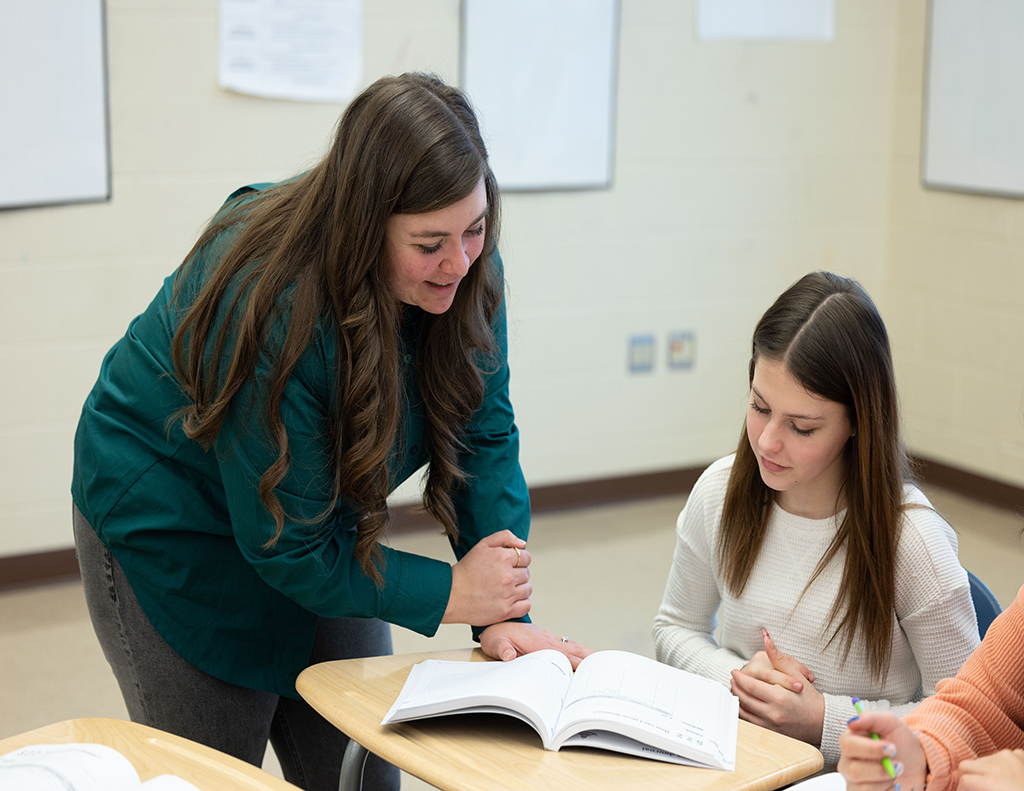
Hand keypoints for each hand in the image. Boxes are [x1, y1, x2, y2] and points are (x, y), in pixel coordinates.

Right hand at [442, 531, 530, 625]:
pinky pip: (526, 605)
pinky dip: (521, 603)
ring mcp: (507, 595)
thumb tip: (523, 544)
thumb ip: (504, 537)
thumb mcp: (482, 545)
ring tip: (505, 589)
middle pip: (527, 573)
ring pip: (528, 589)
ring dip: (519, 588)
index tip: (508, 565)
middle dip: (517, 574)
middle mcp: (507, 576)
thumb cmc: (467, 569)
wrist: (452, 594)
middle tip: (502, 577)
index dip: (518, 560)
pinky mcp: (506, 611)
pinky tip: (510, 600)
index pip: (526, 557)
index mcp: (503, 558)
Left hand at [479, 622, 593, 668]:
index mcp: (537, 643)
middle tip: (602, 666)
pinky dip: (577, 649)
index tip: (586, 669)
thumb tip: (509, 655)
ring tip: (599, 660)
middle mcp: (546, 639)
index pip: (560, 655)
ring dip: (584, 653)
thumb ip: (502, 649)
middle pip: (570, 650)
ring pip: (570, 646)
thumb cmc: (496, 635)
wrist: (495, 623)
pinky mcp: (546, 638)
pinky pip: (565, 644)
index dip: (573, 662)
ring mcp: (547, 638)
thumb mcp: (495, 643)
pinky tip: (583, 654)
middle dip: (586, 658)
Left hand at [730, 630, 823, 743]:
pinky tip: (742, 703)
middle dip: (736, 686)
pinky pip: (750, 722)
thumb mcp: (796, 675)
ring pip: (745, 711)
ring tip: (735, 688)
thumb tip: (767, 640)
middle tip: (732, 678)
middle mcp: (774, 713)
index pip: (751, 686)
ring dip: (737, 698)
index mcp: (780, 697)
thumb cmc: (810, 698)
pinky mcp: (771, 732)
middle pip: (745, 698)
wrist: (821, 722)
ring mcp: (771, 725)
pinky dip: (744, 712)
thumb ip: (778, 657)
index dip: (740, 677)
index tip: (734, 671)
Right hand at [838, 710, 926, 790]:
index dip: (871, 749)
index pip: (848, 745)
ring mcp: (854, 781)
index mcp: (849, 740)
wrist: (916, 764)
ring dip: (886, 781)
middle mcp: (847, 762)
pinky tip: (892, 785)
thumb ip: (871, 717)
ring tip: (896, 773)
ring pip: (863, 788)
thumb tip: (853, 722)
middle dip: (881, 769)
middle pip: (854, 770)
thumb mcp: (890, 723)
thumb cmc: (900, 742)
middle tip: (898, 763)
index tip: (892, 748)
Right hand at [958, 749, 1023, 790]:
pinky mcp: (1018, 753)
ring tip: (993, 783)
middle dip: (967, 776)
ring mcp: (1008, 755)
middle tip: (972, 787)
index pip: (963, 780)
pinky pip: (999, 756)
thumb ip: (978, 789)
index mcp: (992, 780)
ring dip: (982, 769)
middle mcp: (997, 763)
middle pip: (967, 765)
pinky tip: (1007, 776)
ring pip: (982, 759)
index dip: (960, 789)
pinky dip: (998, 765)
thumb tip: (966, 787)